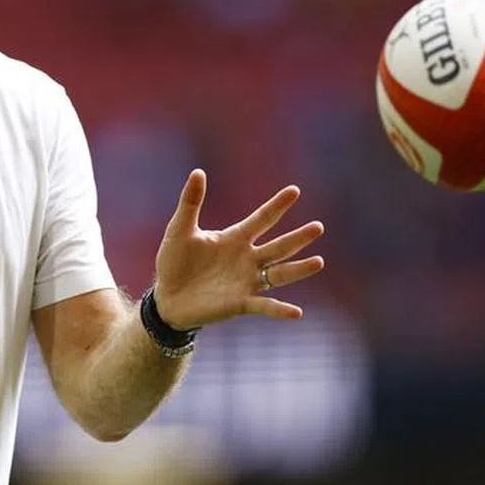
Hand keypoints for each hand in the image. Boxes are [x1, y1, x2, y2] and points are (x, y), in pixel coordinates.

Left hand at [153, 170, 324, 328]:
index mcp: (235, 238)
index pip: (261, 219)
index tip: (294, 190)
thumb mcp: (180, 229)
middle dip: (298, 238)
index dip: (277, 205)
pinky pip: (264, 306)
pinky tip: (296, 312)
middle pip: (278, 246)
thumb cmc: (174, 262)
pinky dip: (279, 310)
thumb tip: (198, 172)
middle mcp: (247, 259)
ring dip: (298, 269)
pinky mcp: (240, 303)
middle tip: (318, 227)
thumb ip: (191, 203)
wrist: (166, 298)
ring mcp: (247, 282)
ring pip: (279, 274)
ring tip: (319, 261)